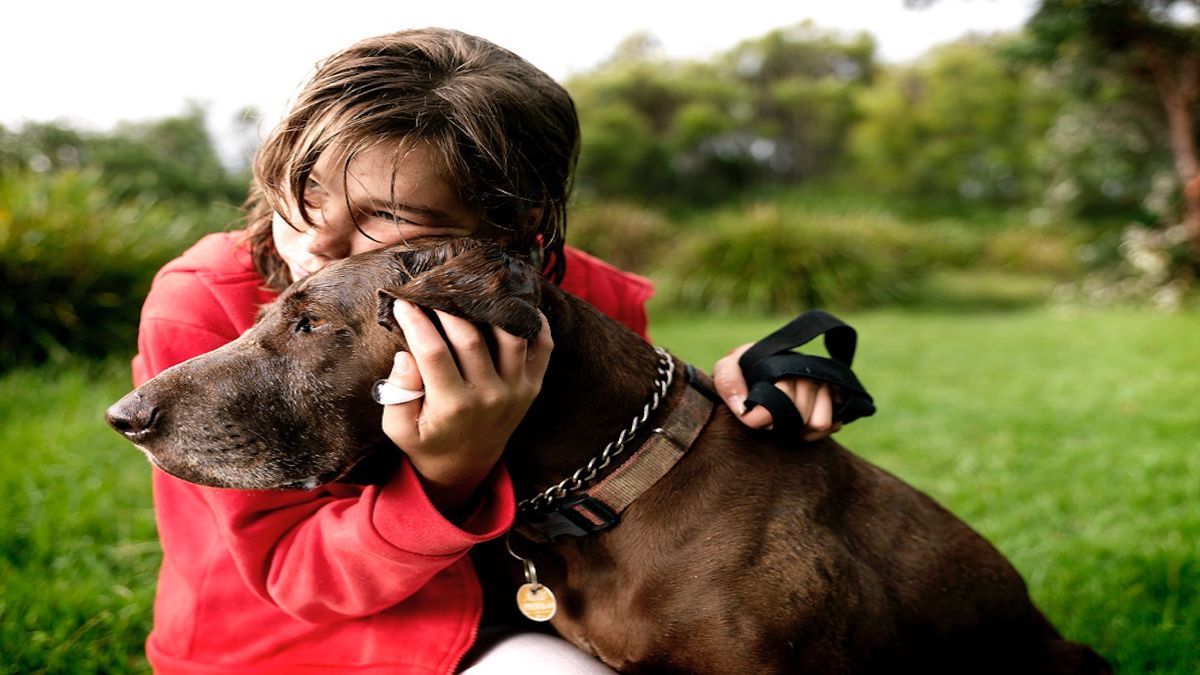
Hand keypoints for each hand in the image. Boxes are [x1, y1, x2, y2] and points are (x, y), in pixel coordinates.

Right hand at [380, 299, 552, 512]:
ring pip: (511, 336)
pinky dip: (536, 323)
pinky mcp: (533, 386)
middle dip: (448, 308)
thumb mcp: (399, 428)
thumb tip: (406, 355)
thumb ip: (398, 393)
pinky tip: (515, 305)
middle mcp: (490, 396)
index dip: (416, 321)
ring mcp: (516, 390)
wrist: (466, 465)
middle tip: (434, 288)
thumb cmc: (427, 441)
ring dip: (493, 309)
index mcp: (453, 406)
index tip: (402, 300)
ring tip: (473, 291)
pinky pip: (544, 347)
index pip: (433, 352)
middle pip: (472, 338)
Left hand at [713, 342, 841, 441]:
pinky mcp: (836, 399)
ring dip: (798, 430)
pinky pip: (832, 425)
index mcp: (783, 362)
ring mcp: (825, 384)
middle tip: (766, 423)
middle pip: (801, 414)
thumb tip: (742, 409)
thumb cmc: (743, 370)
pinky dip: (814, 433)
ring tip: (782, 425)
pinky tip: (798, 427)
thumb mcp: (726, 369)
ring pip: (819, 423)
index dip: (765, 415)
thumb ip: (728, 382)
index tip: (751, 421)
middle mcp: (808, 371)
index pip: (783, 395)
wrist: (758, 370)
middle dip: (780, 425)